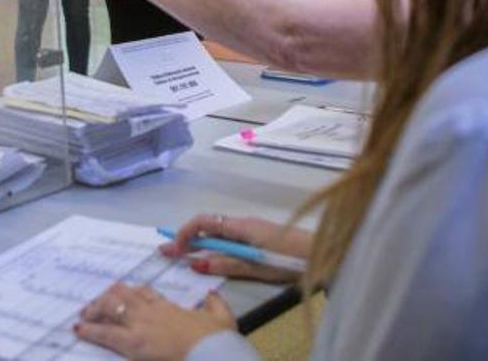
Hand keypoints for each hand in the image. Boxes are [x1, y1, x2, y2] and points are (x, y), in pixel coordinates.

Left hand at [75, 282, 234, 360]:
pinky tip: (79, 330)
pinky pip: (107, 333)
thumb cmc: (218, 341)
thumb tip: (211, 294)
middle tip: (95, 305)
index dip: (130, 292)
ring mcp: (142, 325)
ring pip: (111, 308)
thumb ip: (215, 304)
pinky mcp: (134, 344)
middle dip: (106, 298)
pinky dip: (91, 330)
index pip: (144, 292)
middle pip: (122, 294)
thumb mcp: (222, 318)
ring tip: (84, 315)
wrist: (215, 355)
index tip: (122, 292)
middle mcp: (152, 312)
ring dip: (95, 310)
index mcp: (170, 307)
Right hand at [161, 213, 311, 282]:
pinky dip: (213, 246)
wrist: (320, 252)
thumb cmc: (288, 258)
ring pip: (217, 233)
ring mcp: (250, 230)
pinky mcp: (257, 237)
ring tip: (182, 255)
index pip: (203, 222)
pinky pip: (228, 239)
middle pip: (207, 227)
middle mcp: (242, 223)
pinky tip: (209, 257)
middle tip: (167, 252)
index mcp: (240, 226)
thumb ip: (226, 264)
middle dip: (186, 239)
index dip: (184, 233)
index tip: (173, 249)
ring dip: (198, 243)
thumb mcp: (255, 265)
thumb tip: (196, 263)